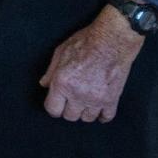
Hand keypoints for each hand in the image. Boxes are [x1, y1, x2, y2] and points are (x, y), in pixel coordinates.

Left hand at [39, 7, 143, 123]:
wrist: (113, 39)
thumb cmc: (86, 41)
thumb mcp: (61, 51)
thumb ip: (51, 71)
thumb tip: (44, 84)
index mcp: (62, 82)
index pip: (53, 109)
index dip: (54, 107)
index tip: (57, 103)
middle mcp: (78, 94)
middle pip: (70, 116)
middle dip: (69, 109)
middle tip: (72, 100)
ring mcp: (96, 98)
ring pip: (87, 118)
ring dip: (85, 111)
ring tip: (86, 101)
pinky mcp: (112, 99)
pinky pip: (106, 117)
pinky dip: (102, 114)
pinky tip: (100, 107)